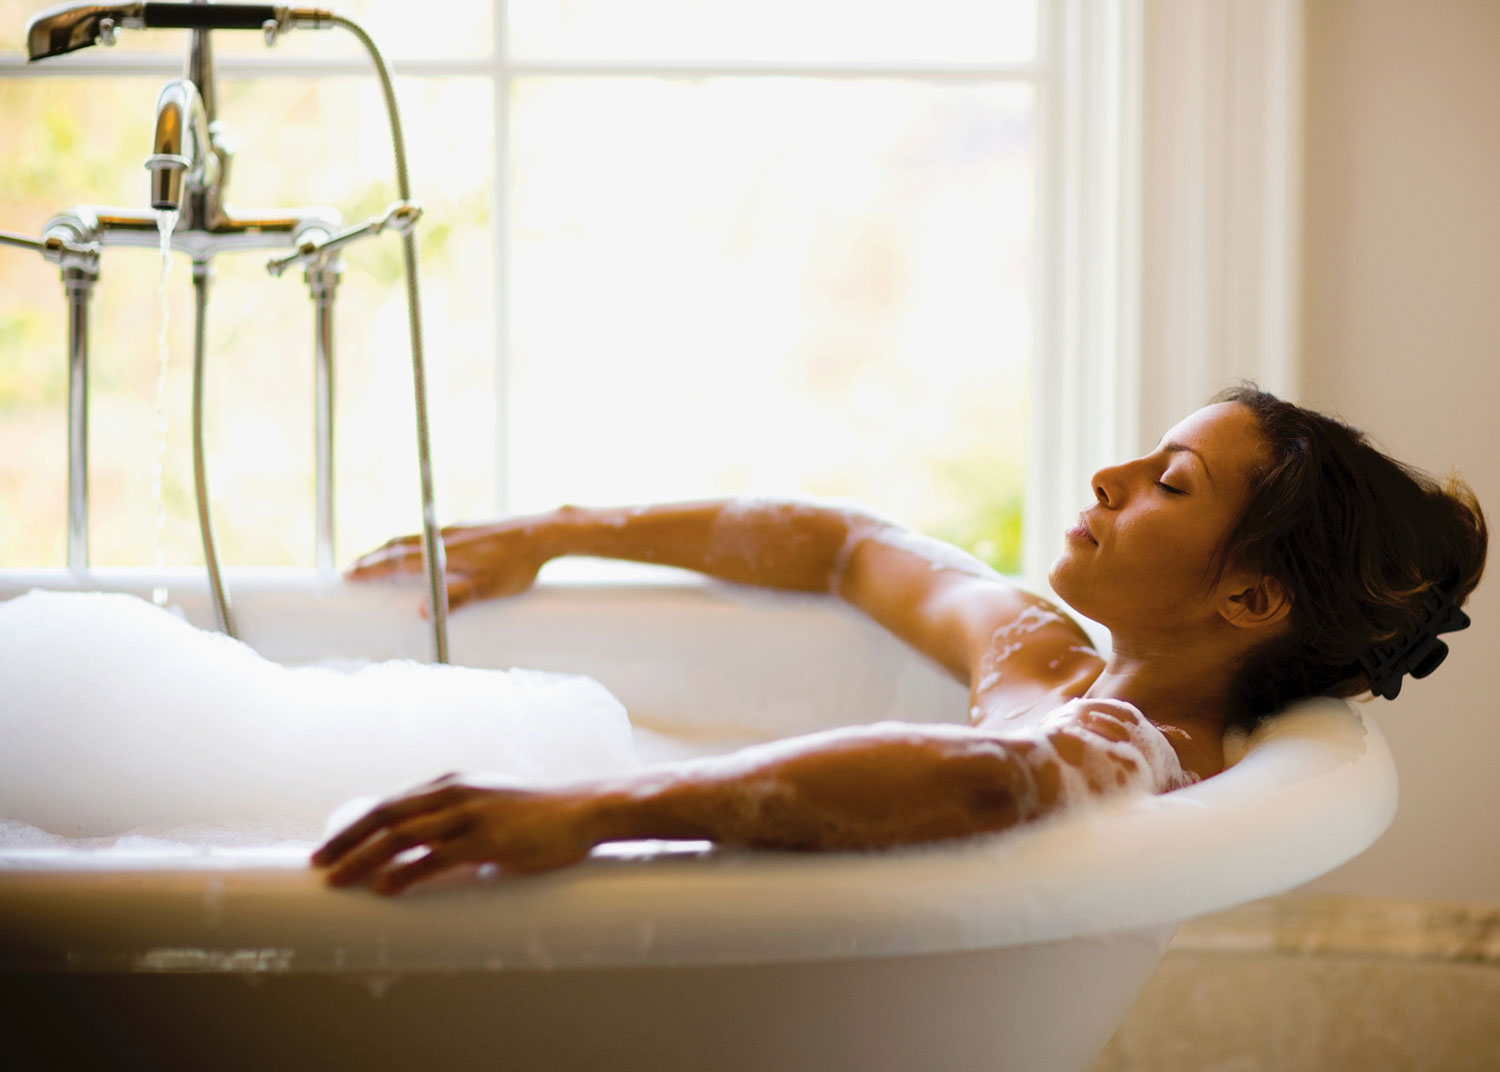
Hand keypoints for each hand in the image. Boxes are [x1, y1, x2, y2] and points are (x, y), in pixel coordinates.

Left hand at [311, 773, 605, 894]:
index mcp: (451, 784)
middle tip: (317, 864)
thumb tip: (429, 852)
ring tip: (338, 879)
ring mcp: (470, 815)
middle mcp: (454, 793)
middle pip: (386, 815)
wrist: (584, 810)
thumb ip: (459, 820)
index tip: (329, 847)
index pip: (391, 803)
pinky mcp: (488, 840)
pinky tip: (384, 887)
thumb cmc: (539, 815)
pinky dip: (405, 872)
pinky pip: (436, 857)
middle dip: (347, 840)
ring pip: (403, 836)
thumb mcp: (490, 806)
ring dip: (364, 858)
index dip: (356, 826)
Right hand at [346, 518, 552, 613]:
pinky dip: (410, 543)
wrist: (545, 532)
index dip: (372, 568)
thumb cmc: (520, 564)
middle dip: (372, 558)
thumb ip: (457, 599)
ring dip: (389, 549)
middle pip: (399, 545)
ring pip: (413, 538)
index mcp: (446, 552)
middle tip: (350, 570)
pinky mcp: (468, 527)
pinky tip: (415, 551)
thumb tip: (423, 613)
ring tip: (374, 560)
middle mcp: (445, 536)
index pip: (399, 560)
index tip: (348, 575)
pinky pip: (427, 534)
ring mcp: (456, 529)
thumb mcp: (490, 588)